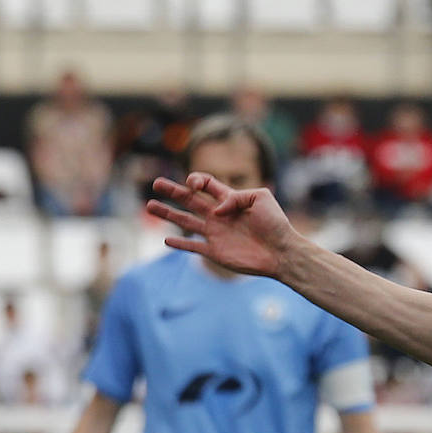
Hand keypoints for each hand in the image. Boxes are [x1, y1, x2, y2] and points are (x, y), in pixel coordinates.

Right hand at [148, 173, 297, 278]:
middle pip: (190, 200)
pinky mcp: (215, 252)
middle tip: (156, 183)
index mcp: (230, 200)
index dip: (197, 180)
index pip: (207, 185)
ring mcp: (215, 234)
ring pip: (185, 221)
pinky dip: (179, 243)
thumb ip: (237, 196)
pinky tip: (166, 238)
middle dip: (173, 191)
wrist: (281, 251)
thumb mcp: (261, 197)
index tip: (193, 183)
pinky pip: (192, 246)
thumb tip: (217, 210)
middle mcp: (219, 216)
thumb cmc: (275, 223)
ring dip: (168, 213)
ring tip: (150, 205)